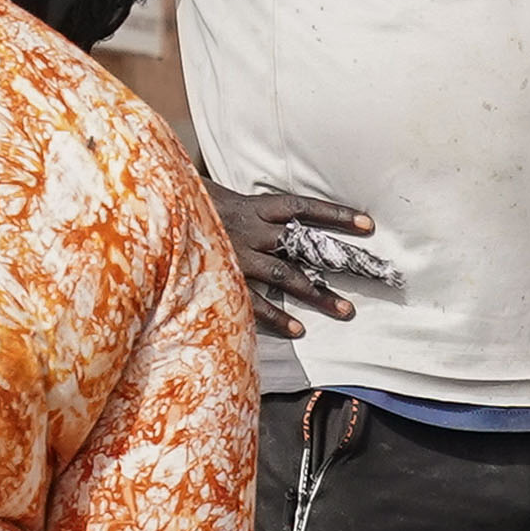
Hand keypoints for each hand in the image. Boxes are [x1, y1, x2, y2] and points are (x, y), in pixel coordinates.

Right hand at [211, 182, 370, 338]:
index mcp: (256, 207)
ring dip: (318, 293)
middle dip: (339, 260)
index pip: (304, 207)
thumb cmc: (198, 210)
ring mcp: (239, 256)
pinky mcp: (224, 279)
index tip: (369, 224)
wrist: (155, 216)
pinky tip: (299, 331)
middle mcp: (253, 230)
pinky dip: (277, 316)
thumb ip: (261, 213)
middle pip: (305, 245)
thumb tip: (294, 220)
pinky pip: (254, 301)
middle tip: (373, 274)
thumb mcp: (230, 200)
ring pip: (286, 276)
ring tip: (346, 310)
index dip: (336, 214)